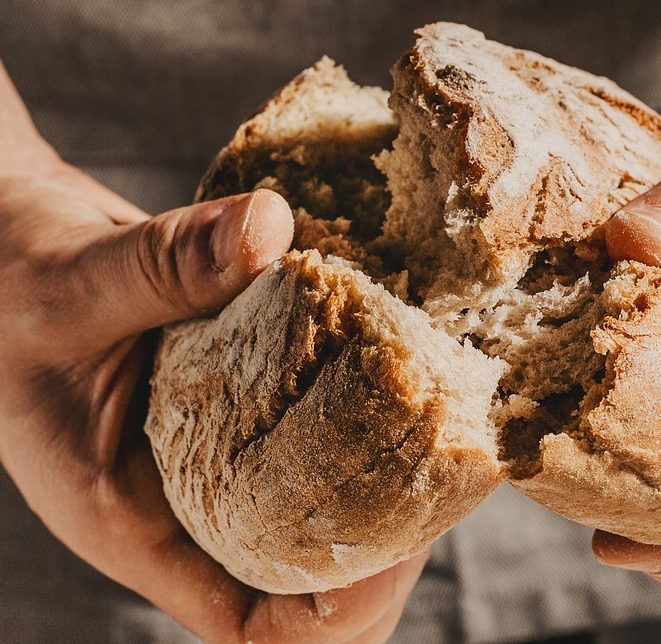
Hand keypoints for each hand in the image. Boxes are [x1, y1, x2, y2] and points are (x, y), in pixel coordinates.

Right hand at [0, 65, 426, 641]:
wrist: (11, 255)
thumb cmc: (10, 290)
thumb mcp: (69, 287)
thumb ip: (161, 265)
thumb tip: (268, 229)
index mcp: (137, 521)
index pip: (252, 622)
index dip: (334, 610)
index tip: (399, 544)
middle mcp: (192, 498)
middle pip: (313, 570)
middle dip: (389, 537)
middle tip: (443, 461)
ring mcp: (223, 450)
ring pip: (325, 495)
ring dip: (389, 466)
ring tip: (440, 410)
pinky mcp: (245, 398)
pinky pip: (316, 420)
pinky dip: (362, 398)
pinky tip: (401, 350)